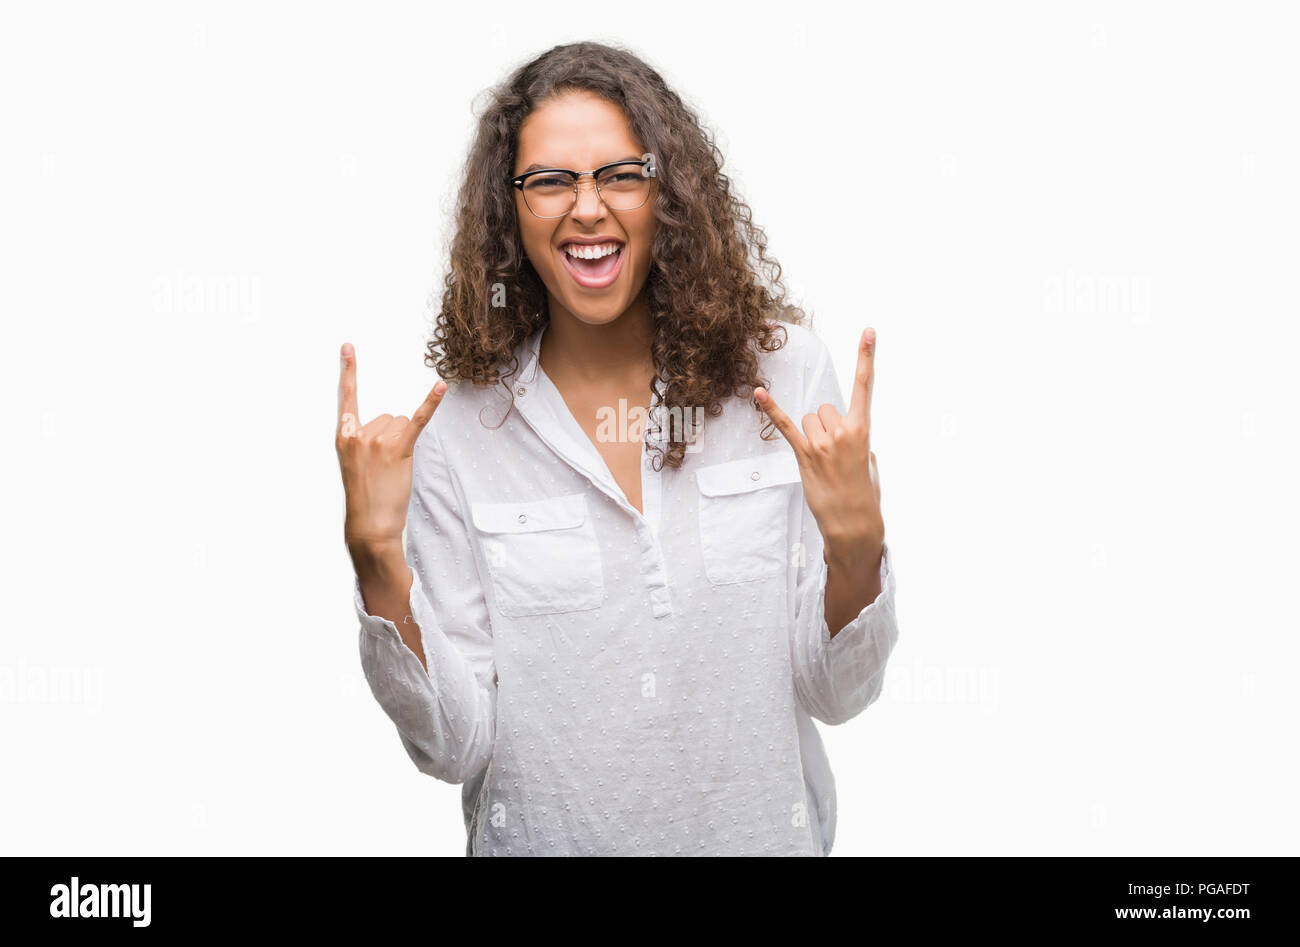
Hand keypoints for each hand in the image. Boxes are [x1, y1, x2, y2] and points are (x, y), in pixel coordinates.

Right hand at [336, 342, 446, 553]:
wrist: (370, 525)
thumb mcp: (354, 464)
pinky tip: (440, 387)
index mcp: (344, 437)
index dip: (348, 371)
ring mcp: (378, 441)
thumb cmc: (365, 497)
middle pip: (390, 417)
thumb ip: (365, 440)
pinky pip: (418, 420)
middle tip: (385, 467)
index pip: (347, 398)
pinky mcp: (399, 449)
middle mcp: (359, 434)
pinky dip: (431, 403)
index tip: (348, 348)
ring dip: (405, 443)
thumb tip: (390, 425)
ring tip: (393, 469)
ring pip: (404, 423)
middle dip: (393, 438)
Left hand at [754, 328, 883, 568]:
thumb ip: (858, 439)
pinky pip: (785, 426)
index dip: (866, 357)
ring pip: (808, 419)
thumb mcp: (870, 461)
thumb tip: (847, 435)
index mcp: (863, 430)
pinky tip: (758, 393)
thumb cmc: (864, 494)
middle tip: (832, 453)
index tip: (868, 332)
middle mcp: (842, 431)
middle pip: (824, 407)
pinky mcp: (804, 455)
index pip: (864, 387)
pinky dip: (771, 409)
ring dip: (811, 434)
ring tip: (821, 460)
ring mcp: (822, 443)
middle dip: (826, 425)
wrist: (854, 523)